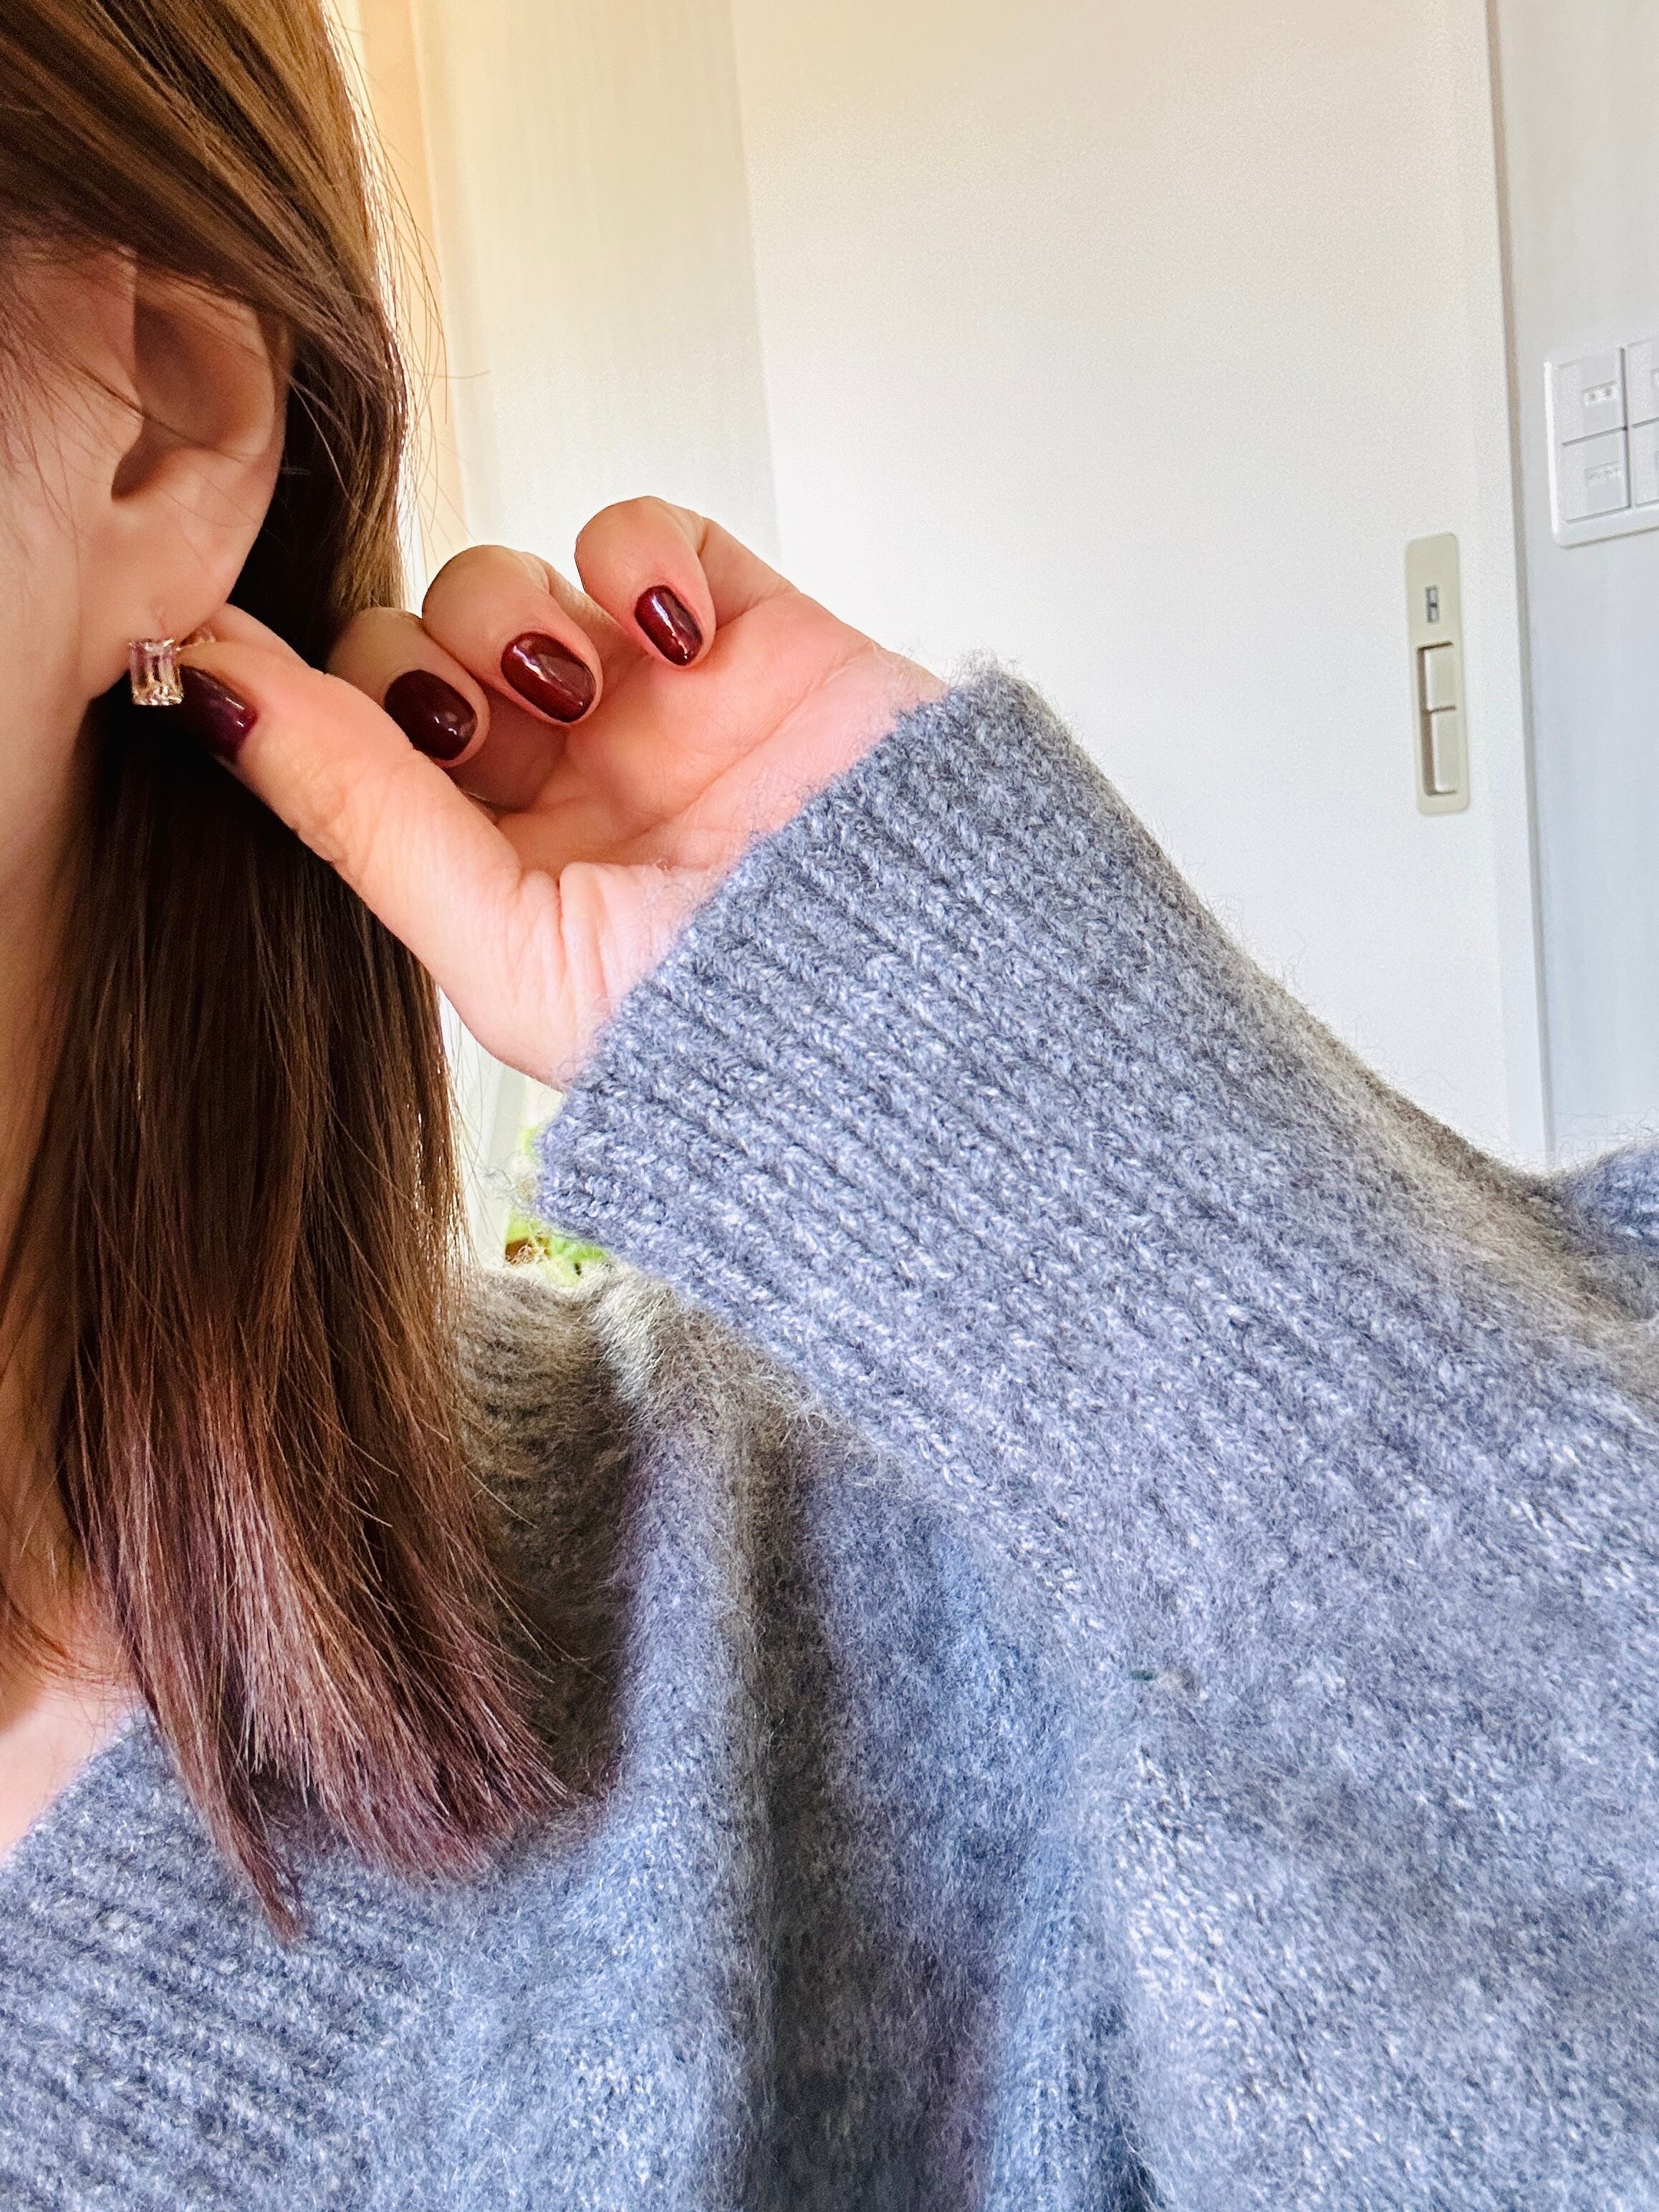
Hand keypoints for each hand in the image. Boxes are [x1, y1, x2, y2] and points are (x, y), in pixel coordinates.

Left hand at [179, 499, 943, 1082]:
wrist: (935, 1007)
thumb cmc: (726, 1026)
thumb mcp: (505, 948)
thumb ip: (358, 814)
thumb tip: (196, 685)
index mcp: (491, 873)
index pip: (351, 750)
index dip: (292, 695)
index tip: (209, 640)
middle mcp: (559, 786)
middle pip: (415, 649)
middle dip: (419, 666)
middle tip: (473, 726)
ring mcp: (651, 707)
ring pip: (510, 584)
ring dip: (514, 616)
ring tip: (588, 695)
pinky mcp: (747, 633)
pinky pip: (641, 535)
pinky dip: (632, 556)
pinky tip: (669, 638)